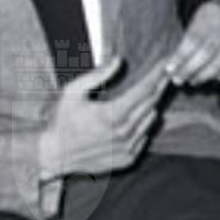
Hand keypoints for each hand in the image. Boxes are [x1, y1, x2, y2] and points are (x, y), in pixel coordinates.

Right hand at [42, 56, 169, 178]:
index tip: (165, 64)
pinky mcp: (127, 159)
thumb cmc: (62, 122)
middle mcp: (123, 132)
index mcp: (111, 114)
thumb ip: (98, 75)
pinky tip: (139, 116)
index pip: (144, 90)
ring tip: (153, 93)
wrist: (54, 155)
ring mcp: (127, 148)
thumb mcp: (73, 92)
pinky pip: (144, 138)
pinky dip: (144, 125)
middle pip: (151, 104)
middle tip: (165, 74)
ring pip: (150, 121)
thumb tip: (118, 60)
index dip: (156, 75)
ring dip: (152, 105)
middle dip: (159, 87)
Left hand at [163, 2, 219, 88]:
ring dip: (205, 75)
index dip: (180, 56)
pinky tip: (217, 79)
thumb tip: (171, 62)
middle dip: (190, 69)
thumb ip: (188, 38)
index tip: (169, 69)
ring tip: (193, 81)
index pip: (192, 39)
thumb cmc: (213, 17)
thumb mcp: (199, 19)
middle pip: (207, 52)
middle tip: (178, 79)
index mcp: (209, 14)